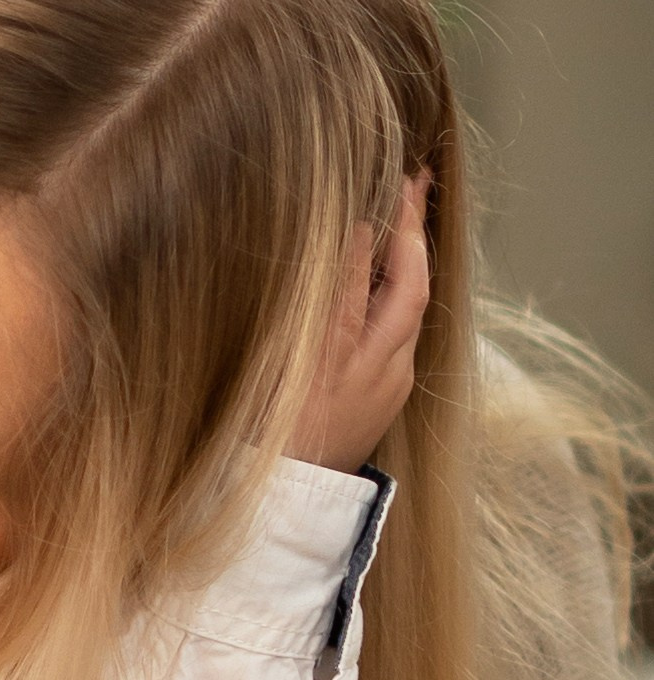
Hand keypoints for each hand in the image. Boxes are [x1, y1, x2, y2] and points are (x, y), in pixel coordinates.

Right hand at [288, 172, 430, 472]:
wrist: (294, 496)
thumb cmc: (263, 433)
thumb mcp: (264, 372)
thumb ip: (286, 320)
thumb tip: (303, 265)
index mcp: (327, 361)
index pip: (352, 283)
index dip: (361, 236)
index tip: (364, 197)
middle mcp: (370, 367)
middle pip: (406, 286)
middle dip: (411, 229)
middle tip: (414, 183)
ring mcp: (392, 379)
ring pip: (416, 304)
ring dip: (416, 254)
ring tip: (413, 210)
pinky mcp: (398, 389)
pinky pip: (409, 327)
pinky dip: (407, 290)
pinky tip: (400, 268)